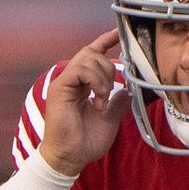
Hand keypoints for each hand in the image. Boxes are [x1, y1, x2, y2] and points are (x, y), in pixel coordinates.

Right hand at [38, 29, 131, 176]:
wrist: (71, 158)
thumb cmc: (86, 142)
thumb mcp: (111, 119)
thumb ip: (119, 102)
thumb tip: (128, 90)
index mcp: (82, 84)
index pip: (93, 55)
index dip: (105, 41)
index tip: (118, 32)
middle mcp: (72, 80)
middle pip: (92, 52)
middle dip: (108, 65)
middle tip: (111, 90)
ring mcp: (65, 82)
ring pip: (88, 58)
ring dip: (103, 77)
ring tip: (103, 100)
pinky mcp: (60, 87)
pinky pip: (80, 69)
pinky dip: (95, 81)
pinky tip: (98, 99)